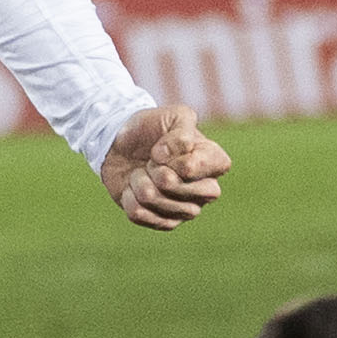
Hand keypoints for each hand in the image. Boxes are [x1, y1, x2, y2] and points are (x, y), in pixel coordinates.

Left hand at [99, 104, 229, 228]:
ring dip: (140, 181)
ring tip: (142, 172)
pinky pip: (140, 215)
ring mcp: (185, 209)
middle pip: (180, 189)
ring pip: (157, 202)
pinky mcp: (162, 222)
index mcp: (214, 162)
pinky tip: (133, 187)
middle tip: (153, 162)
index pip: (202, 168)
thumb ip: (182, 130)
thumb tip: (167, 156)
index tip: (163, 148)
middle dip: (158, 171)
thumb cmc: (153, 127)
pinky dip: (128, 197)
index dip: (178, 159)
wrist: (122, 143)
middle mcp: (205, 190)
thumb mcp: (174, 115)